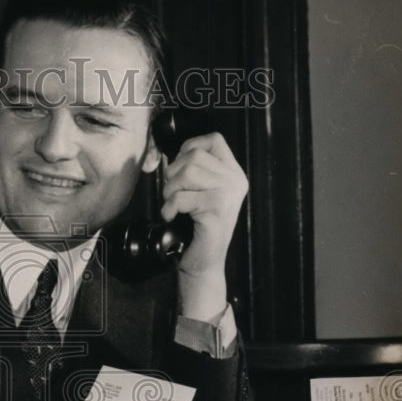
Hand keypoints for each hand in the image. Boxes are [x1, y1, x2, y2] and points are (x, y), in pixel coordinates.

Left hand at [161, 132, 247, 319]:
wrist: (203, 261)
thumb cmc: (195, 226)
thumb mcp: (198, 191)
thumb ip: (191, 169)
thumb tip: (166, 153)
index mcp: (234, 173)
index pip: (214, 140)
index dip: (190, 147)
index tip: (179, 168)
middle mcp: (235, 181)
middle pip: (194, 156)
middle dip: (173, 174)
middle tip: (173, 194)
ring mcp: (228, 195)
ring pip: (188, 173)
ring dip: (170, 190)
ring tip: (173, 205)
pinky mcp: (216, 210)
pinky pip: (182, 197)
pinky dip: (169, 207)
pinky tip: (171, 217)